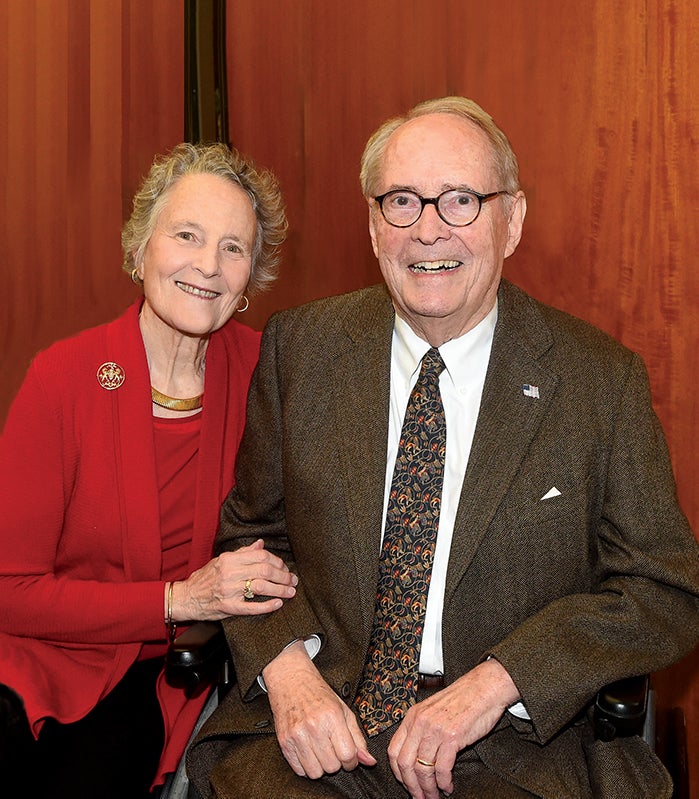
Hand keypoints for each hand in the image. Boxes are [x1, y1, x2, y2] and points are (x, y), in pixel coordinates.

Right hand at [171, 539, 297, 620]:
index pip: (261, 556)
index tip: (284, 567)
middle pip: (265, 570)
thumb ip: (242, 552)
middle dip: (283, 575)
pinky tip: (278, 604)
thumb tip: (260, 543)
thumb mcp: (221, 560)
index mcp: (229, 559)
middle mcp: (230, 573)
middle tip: (293, 580)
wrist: (186, 597)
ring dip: (280, 590)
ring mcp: (229, 591)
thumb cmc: (205, 578)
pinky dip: (267, 606)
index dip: (277, 561)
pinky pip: (251, 607)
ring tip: (290, 592)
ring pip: (261, 587)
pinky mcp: (228, 607)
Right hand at [263, 641, 376, 777]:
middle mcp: (314, 727)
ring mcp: (297, 736)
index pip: (348, 755)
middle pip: (332, 767)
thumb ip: (358, 738)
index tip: (349, 756)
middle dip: (336, 761)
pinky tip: (308, 751)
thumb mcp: (344, 710)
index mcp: (332, 717)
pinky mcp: (284, 743)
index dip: (352, 761)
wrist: (291, 681)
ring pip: (315, 773)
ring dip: (321, 766)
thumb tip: (369, 761)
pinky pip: (299, 771)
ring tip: (320, 750)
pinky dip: (306, 766)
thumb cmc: (319, 695)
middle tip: (332, 748)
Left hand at [388, 659, 519, 798]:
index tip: (406, 784)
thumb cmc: (461, 700)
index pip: (394, 750)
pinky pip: (442, 768)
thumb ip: (420, 729)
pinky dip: (444, 783)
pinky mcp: (452, 736)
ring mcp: (435, 729)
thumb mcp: (432, 710)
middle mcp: (420, 722)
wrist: (483, 688)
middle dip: (411, 786)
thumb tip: (415, 757)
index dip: (398, 773)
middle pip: (405, 763)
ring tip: (434, 796)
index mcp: (412, 716)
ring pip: (423, 769)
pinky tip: (448, 786)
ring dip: (428, 789)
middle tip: (419, 797)